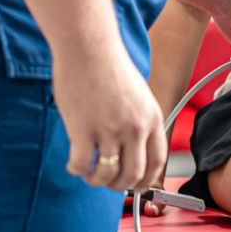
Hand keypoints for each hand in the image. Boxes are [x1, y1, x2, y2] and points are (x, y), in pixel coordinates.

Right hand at [53, 43, 166, 191]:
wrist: (87, 45)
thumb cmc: (108, 65)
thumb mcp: (138, 95)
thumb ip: (139, 122)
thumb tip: (132, 150)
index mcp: (150, 118)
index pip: (157, 163)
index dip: (146, 180)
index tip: (135, 185)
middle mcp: (134, 127)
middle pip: (132, 175)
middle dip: (119, 185)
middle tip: (107, 181)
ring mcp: (109, 130)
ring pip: (107, 174)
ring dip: (96, 180)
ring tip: (88, 173)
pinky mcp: (83, 129)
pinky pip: (81, 164)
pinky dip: (77, 170)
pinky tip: (73, 163)